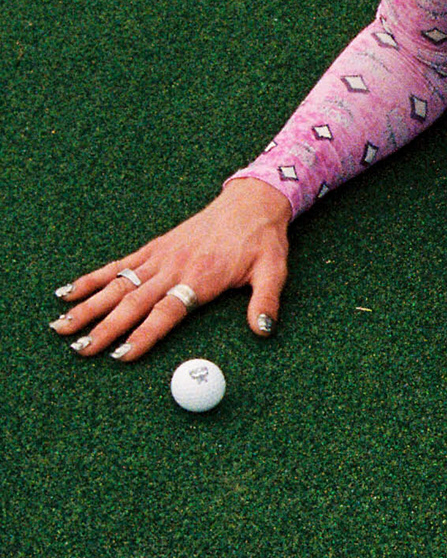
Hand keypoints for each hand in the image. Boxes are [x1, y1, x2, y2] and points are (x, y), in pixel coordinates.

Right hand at [51, 177, 292, 363]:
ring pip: (117, 285)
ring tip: (61, 326)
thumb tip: (263, 331)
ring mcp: (159, 257)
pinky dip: (91, 279)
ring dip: (88, 306)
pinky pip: (117, 265)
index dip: (142, 334)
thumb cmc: (261, 241)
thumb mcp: (274, 271)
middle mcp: (173, 268)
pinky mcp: (152, 248)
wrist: (250, 203)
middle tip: (79, 349)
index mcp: (201, 278)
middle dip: (103, 328)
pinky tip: (67, 292)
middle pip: (132, 303)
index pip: (165, 313)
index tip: (120, 354)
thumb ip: (266, 301)